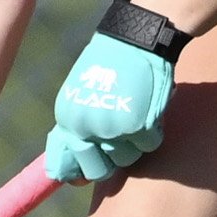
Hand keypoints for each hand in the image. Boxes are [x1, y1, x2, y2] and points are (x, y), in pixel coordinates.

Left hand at [44, 0, 189, 183]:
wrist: (135, 39)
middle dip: (108, 162)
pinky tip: (150, 109)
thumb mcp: (80, 95)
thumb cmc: (108, 66)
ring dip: (133, 143)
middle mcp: (87, 129)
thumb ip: (76, 128)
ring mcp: (114, 130)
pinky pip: (150, 144)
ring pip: (127, 159)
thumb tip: (69, 170)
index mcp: (68, 121)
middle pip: (97, 171)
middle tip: (117, 144)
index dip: (74, 174)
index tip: (81, 177)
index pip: (63, 165)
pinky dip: (154, 131)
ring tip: (135, 114)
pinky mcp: (141, 127)